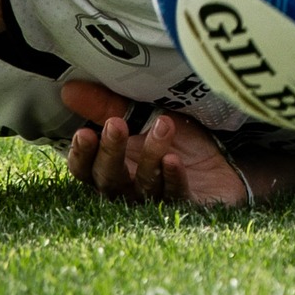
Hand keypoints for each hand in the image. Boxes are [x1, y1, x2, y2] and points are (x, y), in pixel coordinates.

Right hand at [60, 81, 252, 206]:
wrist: (225, 162)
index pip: (86, 171)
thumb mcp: (143, 119)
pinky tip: (174, 160)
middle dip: (111, 152)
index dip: (81, 156)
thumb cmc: (178, 142)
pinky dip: (173, 178)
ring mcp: (157, 201)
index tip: (84, 132)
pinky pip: (176, 195)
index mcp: (113, 170)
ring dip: (151, 155)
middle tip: (116, 124)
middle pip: (110, 181)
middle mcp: (130, 190)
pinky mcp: (187, 205)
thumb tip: (68, 89)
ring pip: (144, 185)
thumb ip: (107, 107)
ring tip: (163, 124)